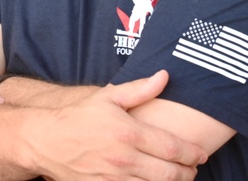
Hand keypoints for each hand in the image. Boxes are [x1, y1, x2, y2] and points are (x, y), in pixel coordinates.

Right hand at [29, 71, 205, 180]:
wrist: (45, 141)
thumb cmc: (78, 117)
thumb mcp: (106, 97)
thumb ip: (139, 89)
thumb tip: (165, 76)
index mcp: (128, 133)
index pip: (173, 148)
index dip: (193, 153)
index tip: (201, 154)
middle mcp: (125, 158)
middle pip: (171, 174)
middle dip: (188, 173)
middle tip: (192, 168)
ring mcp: (115, 178)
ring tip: (175, 176)